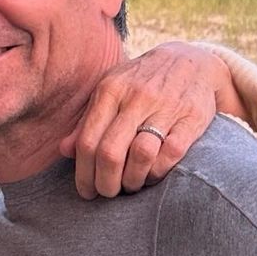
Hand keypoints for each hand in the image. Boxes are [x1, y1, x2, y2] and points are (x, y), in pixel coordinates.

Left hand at [59, 41, 247, 198]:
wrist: (191, 61)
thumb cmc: (142, 82)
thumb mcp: (111, 90)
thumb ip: (88, 120)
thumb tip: (64, 150)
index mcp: (111, 90)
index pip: (87, 140)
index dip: (83, 173)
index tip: (86, 191)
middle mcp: (136, 97)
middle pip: (110, 152)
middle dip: (105, 183)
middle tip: (107, 193)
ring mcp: (165, 107)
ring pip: (140, 154)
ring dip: (132, 180)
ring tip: (130, 185)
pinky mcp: (192, 118)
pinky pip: (170, 153)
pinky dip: (158, 171)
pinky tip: (152, 174)